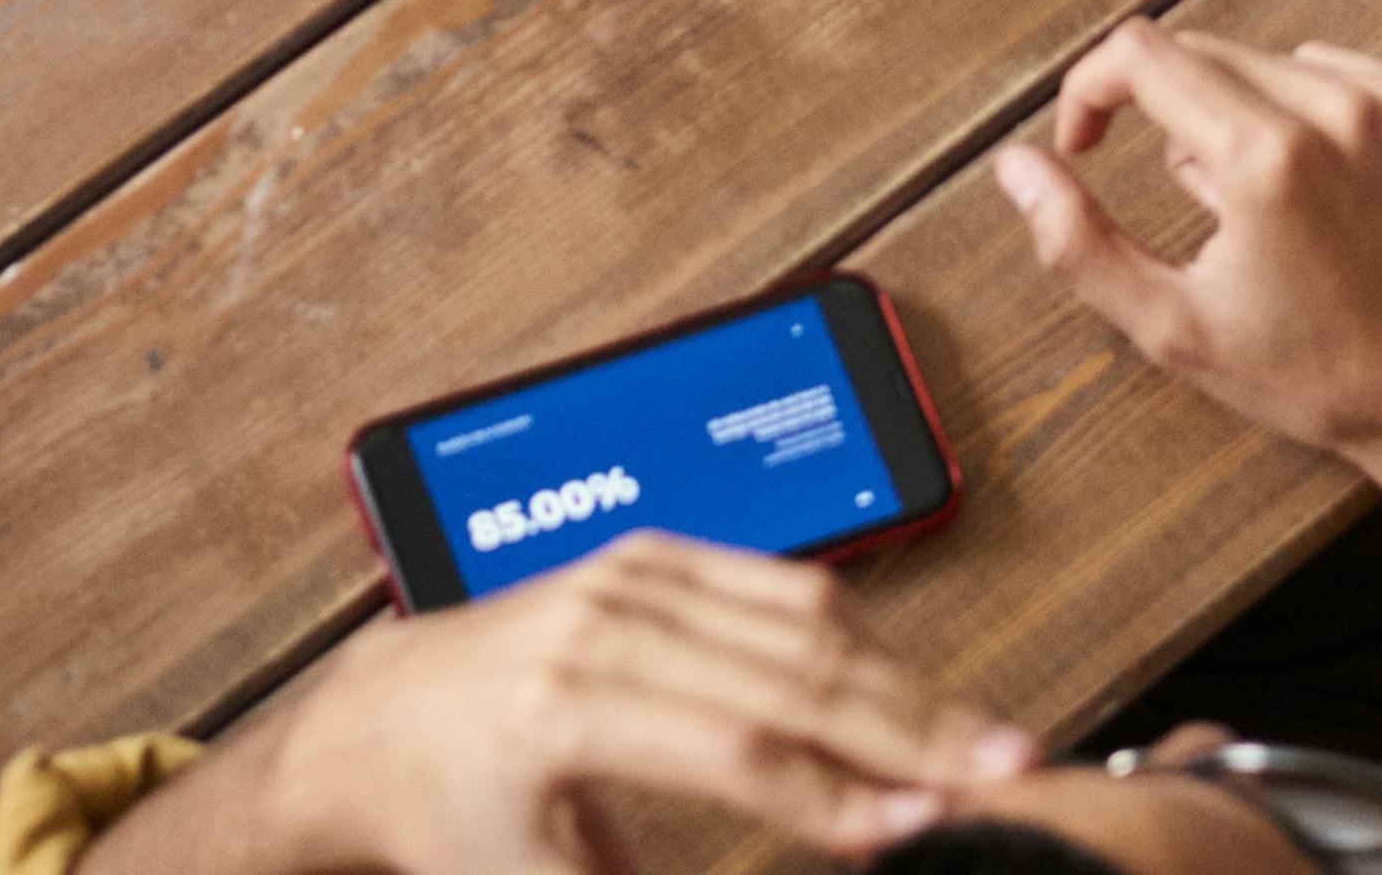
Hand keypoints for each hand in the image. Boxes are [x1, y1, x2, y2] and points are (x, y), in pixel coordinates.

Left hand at [173, 539, 1032, 874]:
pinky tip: (903, 677)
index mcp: (569, 707)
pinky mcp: (649, 552)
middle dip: (910, 724)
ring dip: (899, 674)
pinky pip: (773, 578)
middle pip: (789, 666)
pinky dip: (851, 630)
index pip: (738, 750)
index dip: (841, 796)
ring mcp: (631, 570)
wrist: (376, 724)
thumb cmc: (451, 822)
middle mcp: (606, 618)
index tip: (925, 828)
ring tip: (977, 731)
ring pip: (800, 610)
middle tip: (1006, 767)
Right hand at [1000, 20, 1381, 529]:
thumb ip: (1080, 245)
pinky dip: (1314, 118)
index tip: (1085, 141)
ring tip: (1273, 221)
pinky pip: (1341, 76)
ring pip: (1270, 65)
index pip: (1141, 53)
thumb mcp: (1181, 331)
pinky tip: (1330, 199)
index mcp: (1263, 153)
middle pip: (1203, 55)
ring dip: (1244, 119)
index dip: (1091, 89)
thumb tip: (1019, 168)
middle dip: (1170, 117)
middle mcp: (1332, 104)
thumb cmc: (1326, 378)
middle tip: (1200, 214)